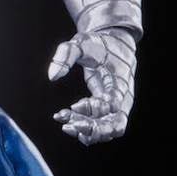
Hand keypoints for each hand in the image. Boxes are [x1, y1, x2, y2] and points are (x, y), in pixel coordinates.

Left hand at [48, 29, 136, 145]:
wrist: (116, 46)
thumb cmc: (99, 45)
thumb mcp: (82, 43)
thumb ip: (66, 55)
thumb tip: (52, 76)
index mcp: (120, 81)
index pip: (113, 104)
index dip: (93, 109)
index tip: (74, 106)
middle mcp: (123, 98)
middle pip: (117, 125)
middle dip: (93, 129)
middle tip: (68, 125)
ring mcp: (119, 107)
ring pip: (109, 131)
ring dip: (88, 132)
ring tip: (65, 125)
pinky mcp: (111, 111)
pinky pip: (103, 129)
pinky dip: (87, 132)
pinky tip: (69, 123)